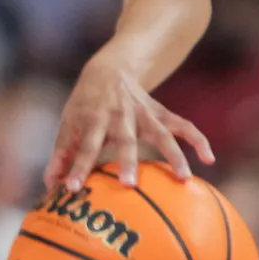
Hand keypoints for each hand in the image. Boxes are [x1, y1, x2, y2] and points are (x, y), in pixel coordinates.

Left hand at [43, 58, 213, 190]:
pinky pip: (183, 125)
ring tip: (184, 178)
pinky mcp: (161, 113)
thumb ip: (61, 156)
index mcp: (93, 118)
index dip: (76, 167)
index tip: (70, 189)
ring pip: (161, 134)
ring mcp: (143, 113)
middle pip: (125, 140)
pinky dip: (197, 139)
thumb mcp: (69, 124)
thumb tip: (50, 187)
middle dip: (126, 162)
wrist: (109, 70)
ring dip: (173, 155)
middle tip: (128, 185)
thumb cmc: (85, 106)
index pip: (84, 146)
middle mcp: (119, 115)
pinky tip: (209, 158)